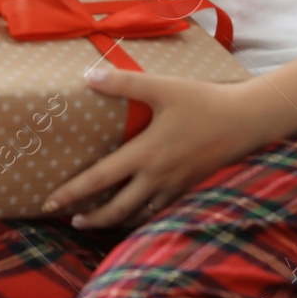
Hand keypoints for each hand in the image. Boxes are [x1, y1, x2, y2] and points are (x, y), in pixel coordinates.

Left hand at [42, 71, 278, 228]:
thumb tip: (88, 76)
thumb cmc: (203, 102)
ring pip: (139, 215)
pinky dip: (143, 216)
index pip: (99, 179)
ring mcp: (175, 187)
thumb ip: (124, 83)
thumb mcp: (162, 87)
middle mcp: (157, 178)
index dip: (72, 192)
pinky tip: (138, 211)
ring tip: (99, 220)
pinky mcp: (190, 189)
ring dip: (116, 221)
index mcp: (145, 155)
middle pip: (116, 210)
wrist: (246, 122)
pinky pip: (160, 210)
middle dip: (91, 218)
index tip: (49, 202)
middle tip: (71, 220)